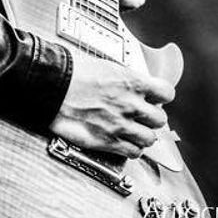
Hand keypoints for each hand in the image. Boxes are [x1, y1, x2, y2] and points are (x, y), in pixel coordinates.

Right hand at [50, 49, 174, 157]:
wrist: (51, 87)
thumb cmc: (71, 73)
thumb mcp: (105, 66)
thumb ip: (124, 79)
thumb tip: (132, 85)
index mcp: (131, 81)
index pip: (166, 93)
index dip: (160, 96)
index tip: (154, 98)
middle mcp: (130, 104)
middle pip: (160, 119)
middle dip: (151, 117)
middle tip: (141, 115)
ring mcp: (121, 124)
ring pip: (150, 138)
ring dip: (142, 135)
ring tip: (132, 130)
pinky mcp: (109, 141)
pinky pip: (134, 152)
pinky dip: (131, 148)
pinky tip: (123, 141)